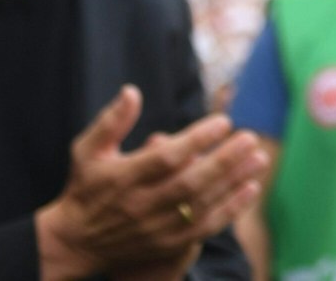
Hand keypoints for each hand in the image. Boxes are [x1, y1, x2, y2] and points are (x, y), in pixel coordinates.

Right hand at [35, 85, 266, 280]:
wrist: (76, 242)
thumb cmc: (86, 186)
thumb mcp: (88, 151)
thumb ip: (111, 122)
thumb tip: (132, 91)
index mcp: (123, 178)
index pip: (166, 158)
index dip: (196, 140)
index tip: (223, 121)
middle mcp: (141, 205)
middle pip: (190, 183)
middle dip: (223, 161)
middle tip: (250, 138)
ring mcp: (156, 228)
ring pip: (201, 206)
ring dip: (234, 182)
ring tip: (259, 158)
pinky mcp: (167, 244)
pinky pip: (204, 228)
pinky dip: (230, 210)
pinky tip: (251, 189)